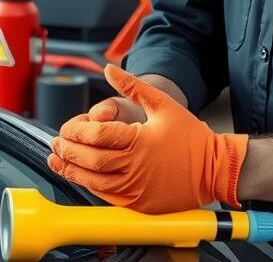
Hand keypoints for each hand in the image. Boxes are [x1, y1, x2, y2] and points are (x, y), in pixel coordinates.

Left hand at [47, 65, 247, 213]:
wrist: (215, 169)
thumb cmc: (191, 138)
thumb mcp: (162, 104)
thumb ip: (133, 86)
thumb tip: (109, 69)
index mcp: (139, 142)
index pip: (97, 136)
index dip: (77, 132)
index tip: (67, 128)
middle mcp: (135, 168)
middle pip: (90, 161)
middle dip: (69, 152)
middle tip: (57, 143)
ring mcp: (136, 190)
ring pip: (94, 183)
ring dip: (72, 172)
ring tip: (58, 162)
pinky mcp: (139, 204)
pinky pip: (107, 197)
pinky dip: (90, 186)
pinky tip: (81, 177)